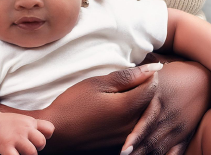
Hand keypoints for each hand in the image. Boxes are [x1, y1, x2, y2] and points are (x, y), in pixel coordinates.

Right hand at [0, 63, 161, 153]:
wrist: (56, 133)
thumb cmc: (73, 105)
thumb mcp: (97, 84)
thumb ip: (127, 76)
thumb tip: (153, 68)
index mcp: (128, 107)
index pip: (152, 86)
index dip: (149, 73)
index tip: (141, 67)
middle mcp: (133, 125)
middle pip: (154, 103)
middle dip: (149, 89)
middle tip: (138, 78)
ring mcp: (128, 137)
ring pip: (148, 118)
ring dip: (145, 104)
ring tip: (132, 93)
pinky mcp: (121, 144)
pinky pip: (139, 129)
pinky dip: (137, 118)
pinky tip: (124, 111)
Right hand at [0, 113, 54, 154]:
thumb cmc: (12, 127)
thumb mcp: (26, 122)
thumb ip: (40, 126)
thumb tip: (50, 134)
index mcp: (30, 123)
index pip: (48, 129)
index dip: (46, 136)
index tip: (36, 139)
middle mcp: (24, 129)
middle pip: (41, 142)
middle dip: (37, 147)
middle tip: (28, 147)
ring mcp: (15, 138)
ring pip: (32, 152)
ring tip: (20, 151)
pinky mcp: (6, 147)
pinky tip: (14, 154)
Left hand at [122, 54, 210, 154]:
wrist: (203, 79)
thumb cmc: (172, 75)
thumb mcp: (153, 74)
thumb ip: (133, 78)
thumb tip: (110, 79)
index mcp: (157, 100)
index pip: (146, 122)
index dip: (135, 136)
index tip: (123, 149)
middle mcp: (168, 116)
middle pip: (151, 139)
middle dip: (137, 151)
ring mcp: (177, 127)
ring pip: (160, 147)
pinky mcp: (185, 134)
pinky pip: (176, 151)